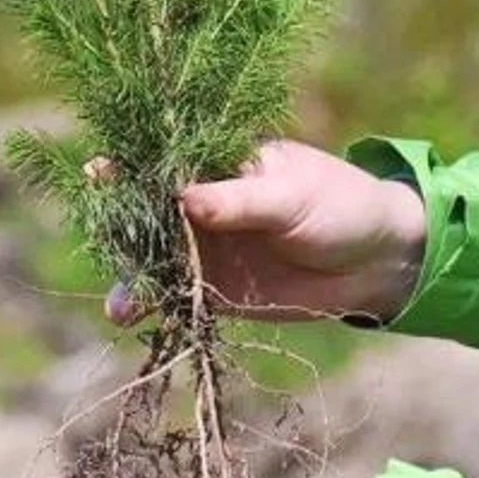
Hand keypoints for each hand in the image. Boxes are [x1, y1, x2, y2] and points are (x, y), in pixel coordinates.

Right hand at [99, 140, 426, 326]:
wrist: (378, 260)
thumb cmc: (340, 205)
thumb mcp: (291, 196)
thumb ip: (238, 201)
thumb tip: (182, 196)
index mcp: (221, 162)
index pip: (166, 160)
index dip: (131, 167)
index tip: (100, 173)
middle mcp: (204, 203)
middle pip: (149, 214)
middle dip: (120, 229)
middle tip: (100, 242)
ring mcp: (208, 247)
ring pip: (156, 259)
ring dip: (133, 277)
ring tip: (119, 303)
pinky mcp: (217, 288)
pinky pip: (177, 294)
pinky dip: (155, 304)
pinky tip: (133, 317)